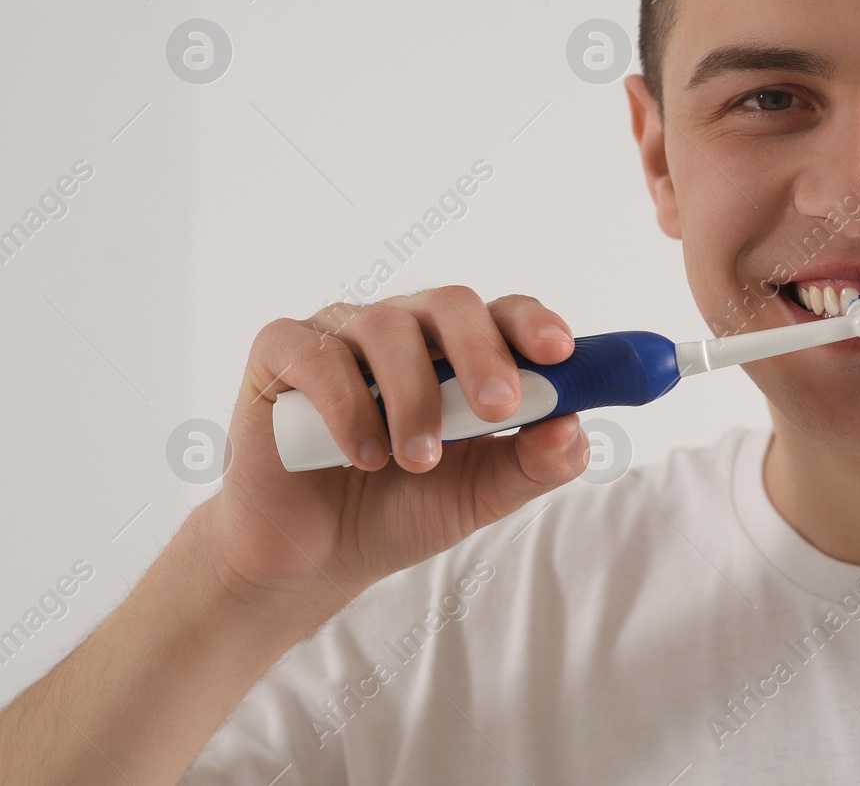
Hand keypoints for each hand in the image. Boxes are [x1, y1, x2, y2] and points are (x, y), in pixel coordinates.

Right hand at [201, 287, 588, 622]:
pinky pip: (319, 356)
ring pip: (388, 329)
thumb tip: (577, 431)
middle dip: (483, 353)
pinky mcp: (282, 352)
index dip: (534, 324)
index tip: (561, 353)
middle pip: (452, 303)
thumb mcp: (479, 495)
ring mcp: (342, 333)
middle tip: (498, 408)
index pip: (505, 313)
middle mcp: (405, 328)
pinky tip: (362, 456)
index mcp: (460, 350)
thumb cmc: (402, 509)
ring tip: (419, 461)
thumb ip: (532, 464)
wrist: (312, 556)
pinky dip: (348, 406)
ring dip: (414, 399)